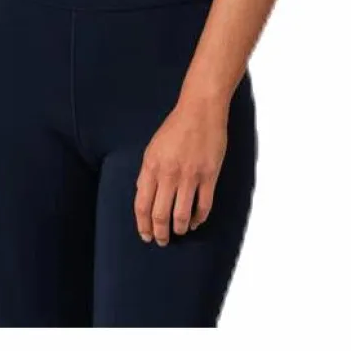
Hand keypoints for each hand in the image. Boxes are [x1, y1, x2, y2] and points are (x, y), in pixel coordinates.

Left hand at [133, 95, 229, 245]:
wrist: (200, 110)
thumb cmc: (175, 127)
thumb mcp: (153, 147)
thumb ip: (147, 172)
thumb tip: (143, 193)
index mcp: (151, 166)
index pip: (142, 205)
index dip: (143, 225)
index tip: (146, 235)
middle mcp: (168, 174)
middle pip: (160, 214)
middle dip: (160, 233)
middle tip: (162, 240)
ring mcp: (190, 176)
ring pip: (182, 215)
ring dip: (179, 229)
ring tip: (179, 232)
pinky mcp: (209, 176)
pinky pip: (203, 206)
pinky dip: (198, 219)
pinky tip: (195, 222)